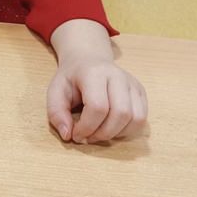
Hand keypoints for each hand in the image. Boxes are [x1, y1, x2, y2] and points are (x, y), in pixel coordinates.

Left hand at [48, 20, 147, 142]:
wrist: (88, 60)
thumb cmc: (71, 78)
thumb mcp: (55, 91)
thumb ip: (56, 113)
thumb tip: (68, 135)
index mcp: (94, 73)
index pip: (98, 107)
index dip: (87, 127)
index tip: (75, 134)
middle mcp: (118, 76)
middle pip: (120, 114)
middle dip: (103, 133)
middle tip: (88, 137)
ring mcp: (132, 83)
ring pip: (135, 118)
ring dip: (116, 134)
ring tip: (99, 133)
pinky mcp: (140, 92)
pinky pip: (141, 119)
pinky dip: (126, 130)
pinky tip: (111, 128)